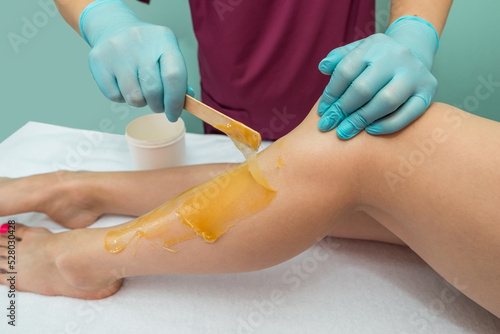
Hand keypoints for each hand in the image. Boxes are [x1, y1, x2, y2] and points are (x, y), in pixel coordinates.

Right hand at [80, 0, 193, 120]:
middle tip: (158, 105)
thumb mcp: (167, 54)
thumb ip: (178, 78)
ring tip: (140, 90)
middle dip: (158, 105)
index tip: (174, 114)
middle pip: (153, 90)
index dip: (175, 101)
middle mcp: (140, 42)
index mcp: (163, 40)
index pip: (174, 76)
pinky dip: (122, 98)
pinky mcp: (99, 61)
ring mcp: (117, 51)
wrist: (114, 28)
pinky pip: (115, 96)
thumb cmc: (147, 49)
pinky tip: (124, 85)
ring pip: (133, 97)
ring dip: (140, 102)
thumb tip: (186, 102)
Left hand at [317, 16, 438, 138]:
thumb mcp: (359, 51)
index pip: (346, 72)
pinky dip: (388, 125)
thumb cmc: (377, 58)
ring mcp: (414, 73)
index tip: (322, 111)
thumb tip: (323, 67)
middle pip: (363, 88)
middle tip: (329, 125)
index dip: (331, 94)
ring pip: (386, 101)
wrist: (415, 50)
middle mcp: (396, 56)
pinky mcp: (429, 89)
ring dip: (362, 119)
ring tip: (346, 131)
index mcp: (374, 45)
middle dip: (343, 110)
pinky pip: (409, 113)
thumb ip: (339, 57)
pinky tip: (371, 131)